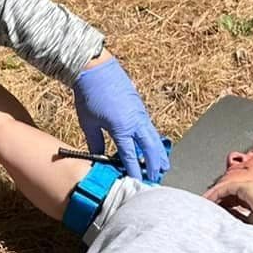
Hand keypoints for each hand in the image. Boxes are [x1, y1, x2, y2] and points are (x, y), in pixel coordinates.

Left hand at [73, 56, 168, 182]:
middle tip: (156, 178)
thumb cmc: (89, 95)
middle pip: (150, 148)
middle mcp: (135, 122)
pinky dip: (154, 141)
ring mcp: (140, 114)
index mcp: (121, 128)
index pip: (130, 155)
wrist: (96, 69)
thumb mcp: (88, 123)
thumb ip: (95, 142)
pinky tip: (155, 147)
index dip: (135, 171)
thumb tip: (98, 157)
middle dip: (154, 165)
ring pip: (154, 138)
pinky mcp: (140, 108)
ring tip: (164, 166)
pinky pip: (150, 128)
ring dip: (159, 153)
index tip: (138, 182)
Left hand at [202, 171, 252, 226]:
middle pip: (229, 193)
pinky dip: (216, 193)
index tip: (216, 214)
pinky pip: (226, 188)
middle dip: (217, 200)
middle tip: (205, 208)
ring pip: (226, 189)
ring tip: (203, 204)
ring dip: (214, 196)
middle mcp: (251, 190)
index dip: (225, 206)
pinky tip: (208, 200)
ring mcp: (249, 187)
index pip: (236, 201)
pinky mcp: (245, 187)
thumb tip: (231, 227)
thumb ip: (242, 221)